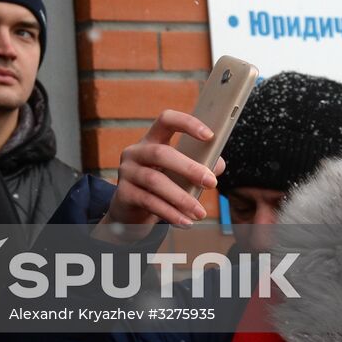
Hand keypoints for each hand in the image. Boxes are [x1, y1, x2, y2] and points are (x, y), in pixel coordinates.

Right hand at [96, 109, 223, 243]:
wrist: (131, 212)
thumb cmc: (161, 186)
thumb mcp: (179, 174)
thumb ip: (199, 165)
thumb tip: (218, 165)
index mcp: (151, 140)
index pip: (166, 120)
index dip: (187, 123)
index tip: (210, 135)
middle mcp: (135, 152)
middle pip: (160, 153)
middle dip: (189, 168)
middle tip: (211, 183)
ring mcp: (126, 172)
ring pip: (154, 181)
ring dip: (181, 197)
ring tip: (200, 212)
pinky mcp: (123, 194)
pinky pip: (149, 202)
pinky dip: (170, 213)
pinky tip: (186, 222)